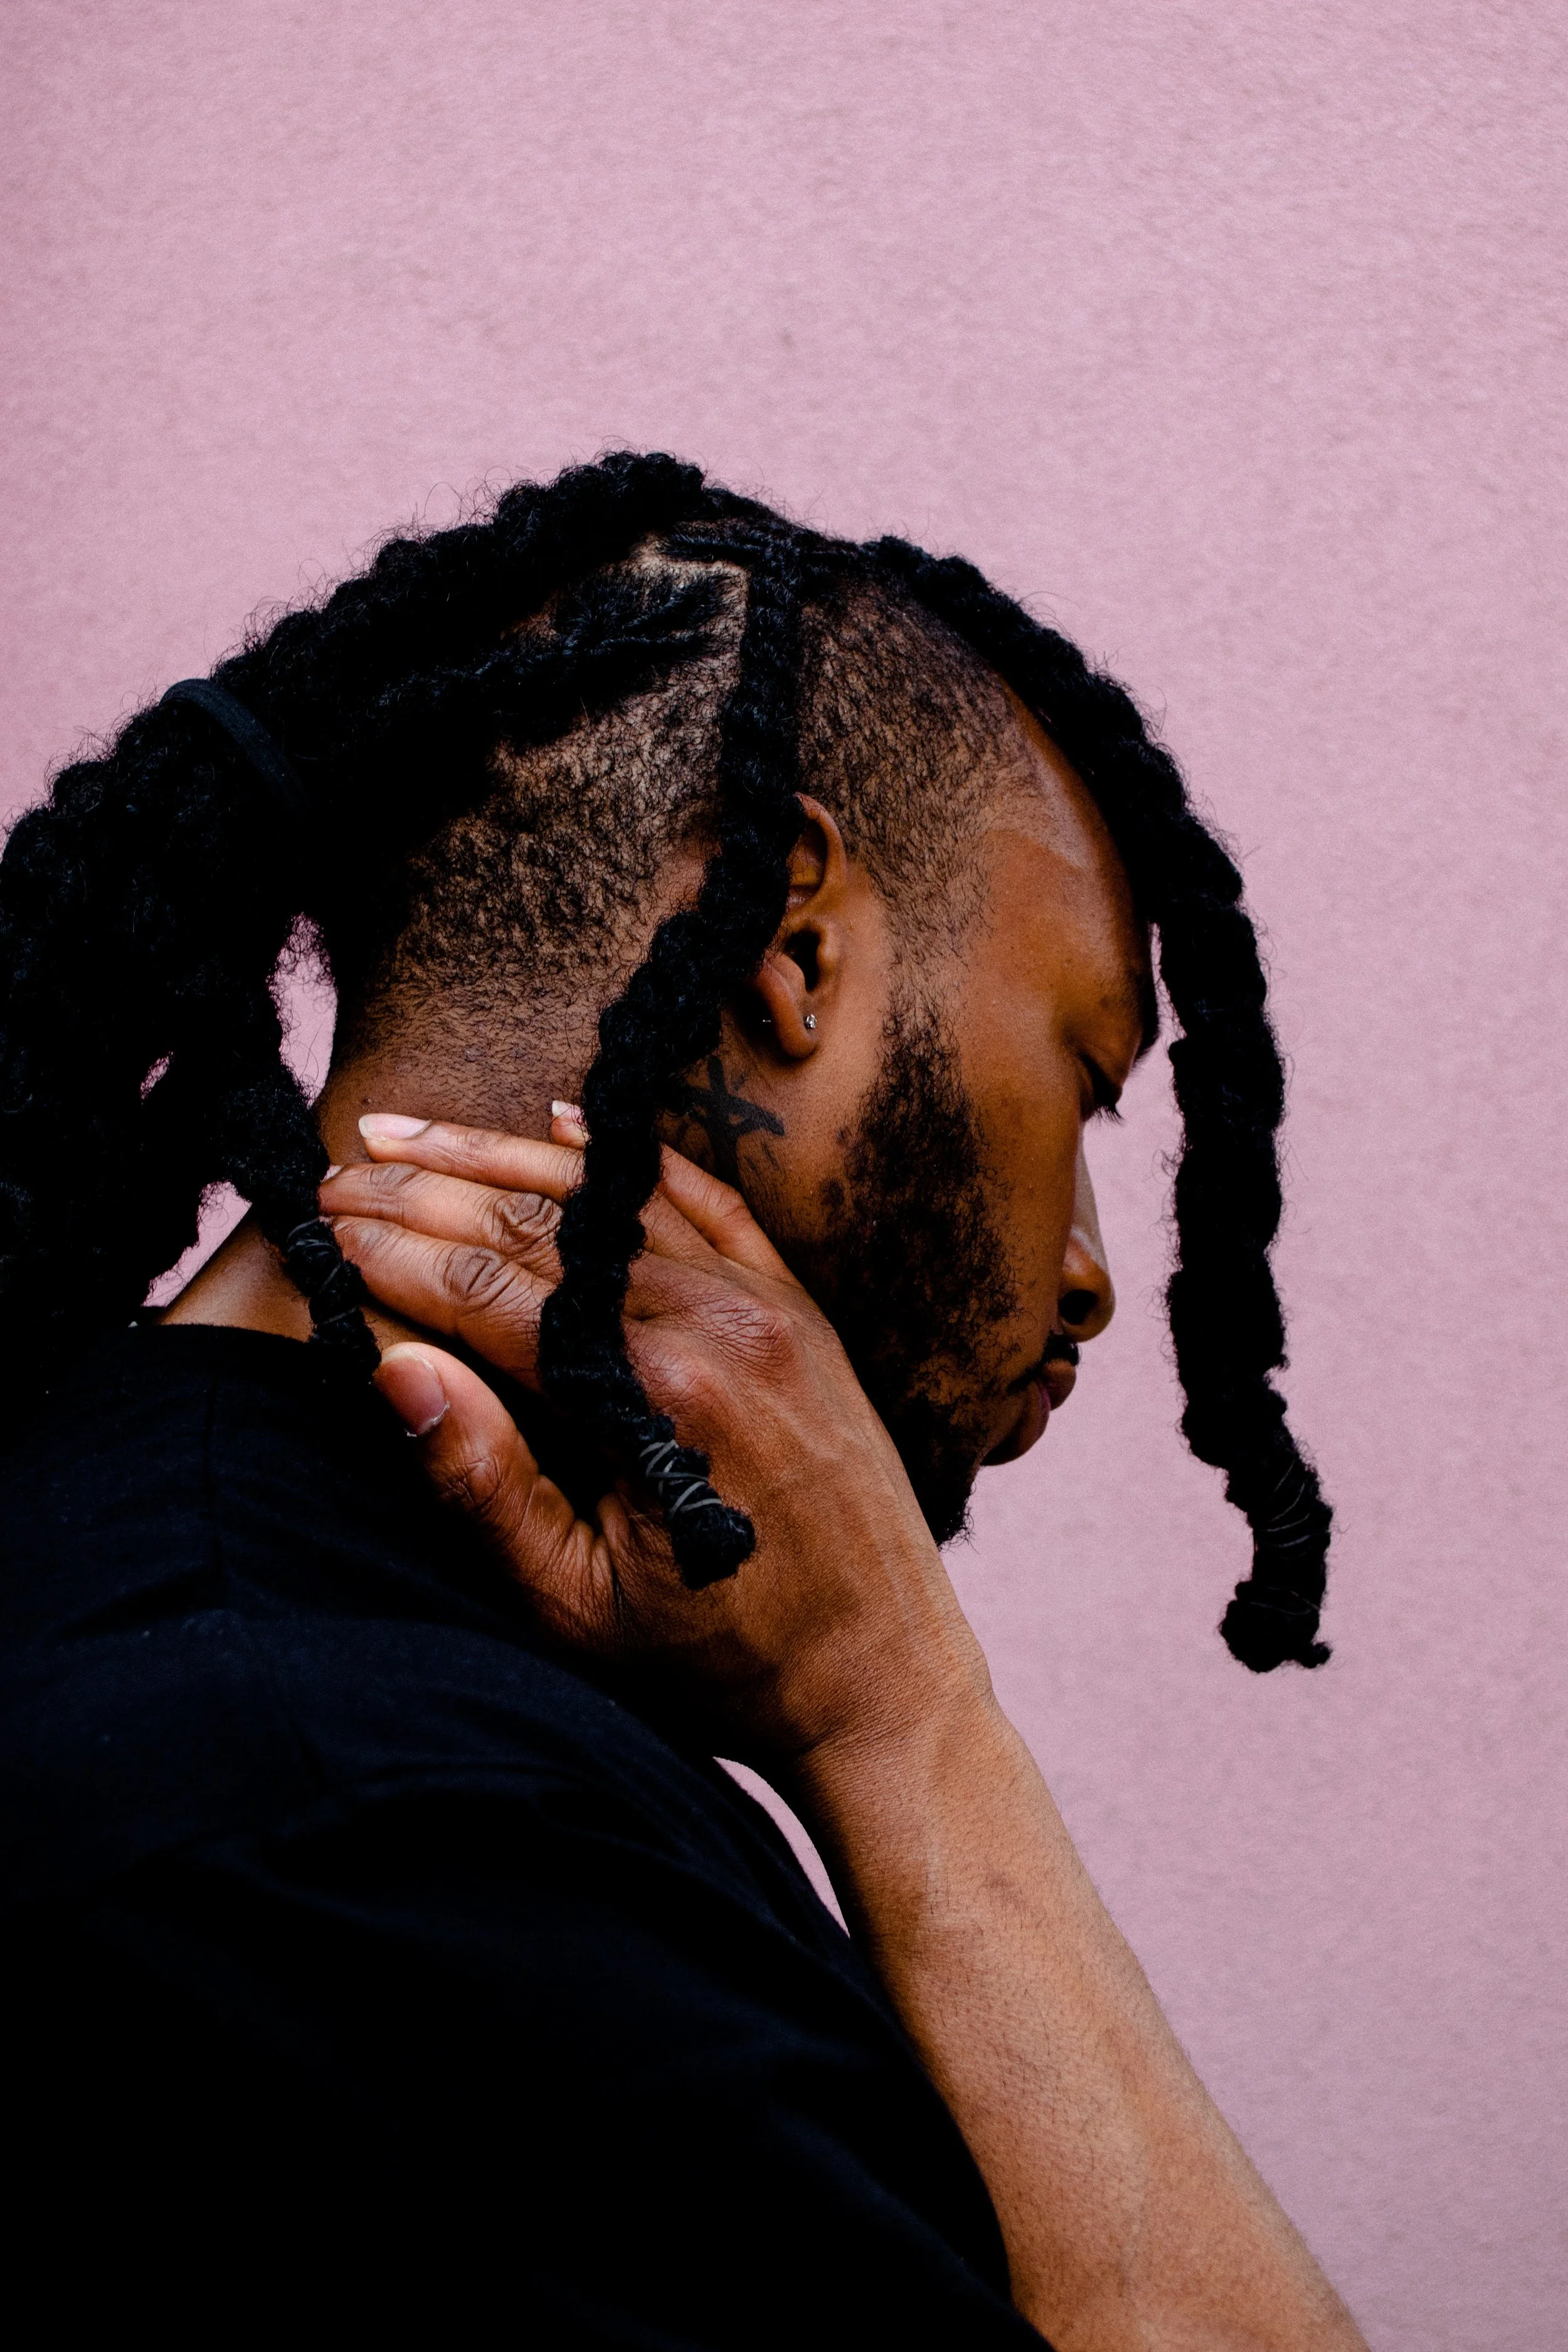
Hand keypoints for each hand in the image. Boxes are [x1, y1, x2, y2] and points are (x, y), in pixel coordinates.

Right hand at [320, 1120, 991, 1771]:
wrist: (884, 1684)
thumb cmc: (721, 1665)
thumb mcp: (575, 1606)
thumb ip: (483, 1484)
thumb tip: (394, 1365)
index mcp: (656, 1393)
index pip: (491, 1291)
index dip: (396, 1250)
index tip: (321, 1221)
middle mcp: (719, 1324)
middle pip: (542, 1227)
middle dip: (428, 1188)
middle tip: (339, 1162)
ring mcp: (768, 1308)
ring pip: (614, 1200)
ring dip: (505, 1158)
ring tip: (413, 1133)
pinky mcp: (799, 1314)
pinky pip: (708, 1206)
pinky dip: (629, 1164)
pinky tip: (564, 1123)